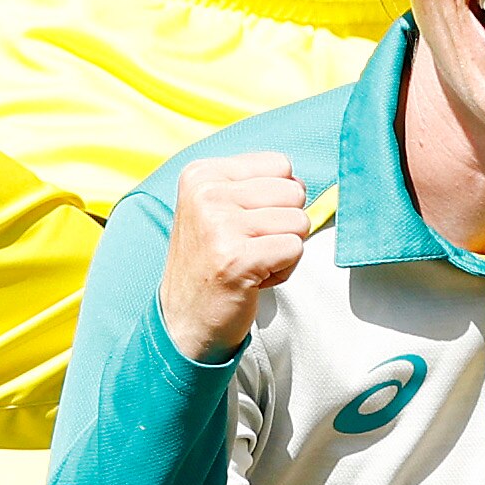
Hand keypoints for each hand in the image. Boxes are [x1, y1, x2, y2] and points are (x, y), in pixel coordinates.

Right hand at [157, 149, 309, 362]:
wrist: (184, 320)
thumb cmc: (211, 262)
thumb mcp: (219, 208)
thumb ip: (256, 184)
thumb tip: (300, 182)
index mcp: (202, 174)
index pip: (280, 164)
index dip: (276, 199)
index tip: (244, 224)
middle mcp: (206, 193)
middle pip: (294, 191)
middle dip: (283, 225)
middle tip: (248, 247)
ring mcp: (219, 225)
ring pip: (299, 221)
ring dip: (283, 249)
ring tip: (250, 262)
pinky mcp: (237, 258)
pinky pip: (295, 249)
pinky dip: (284, 270)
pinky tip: (253, 278)